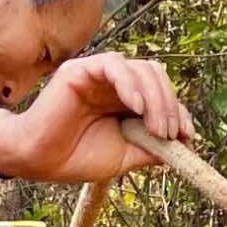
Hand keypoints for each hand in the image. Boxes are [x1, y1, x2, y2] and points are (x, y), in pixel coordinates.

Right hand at [0, 53, 196, 182]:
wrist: (39, 161)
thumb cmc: (77, 157)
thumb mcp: (125, 156)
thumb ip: (152, 148)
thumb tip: (183, 144)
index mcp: (127, 101)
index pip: (162, 94)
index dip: (179, 112)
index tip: (187, 137)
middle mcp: (116, 84)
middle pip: (157, 77)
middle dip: (170, 105)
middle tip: (169, 134)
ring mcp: (99, 75)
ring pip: (142, 69)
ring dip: (157, 98)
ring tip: (156, 128)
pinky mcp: (82, 69)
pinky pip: (115, 65)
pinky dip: (131, 84)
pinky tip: (137, 107)